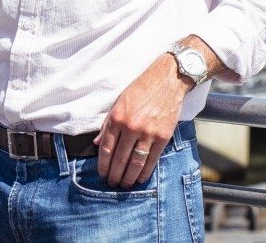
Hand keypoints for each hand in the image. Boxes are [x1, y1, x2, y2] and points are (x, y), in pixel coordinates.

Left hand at [94, 54, 188, 187]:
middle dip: (114, 174)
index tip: (101, 173)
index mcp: (117, 117)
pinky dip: (145, 172)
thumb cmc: (140, 89)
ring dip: (128, 176)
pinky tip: (140, 178)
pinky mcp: (163, 137)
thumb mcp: (119, 102)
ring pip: (135, 162)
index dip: (103, 164)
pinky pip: (152, 159)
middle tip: (111, 184)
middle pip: (119, 158)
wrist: (167, 80)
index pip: (106, 148)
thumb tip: (98, 143)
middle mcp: (131, 127)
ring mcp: (147, 133)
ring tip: (124, 185)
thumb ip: (107, 124)